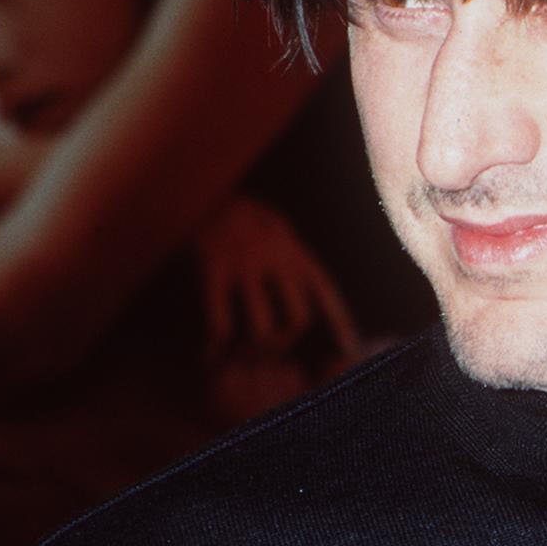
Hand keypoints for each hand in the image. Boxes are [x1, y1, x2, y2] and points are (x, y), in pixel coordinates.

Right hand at [192, 197, 359, 362]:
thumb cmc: (243, 222)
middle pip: (298, 319)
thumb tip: (323, 303)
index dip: (339, 325)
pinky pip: (221, 323)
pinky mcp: (212, 271)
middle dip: (284, 343)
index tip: (346, 350)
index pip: (325, 294)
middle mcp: (276, 259)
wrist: (200, 188)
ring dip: (252, 350)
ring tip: (238, 356)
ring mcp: (244, 265)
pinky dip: (216, 346)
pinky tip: (210, 353)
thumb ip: (300, 266)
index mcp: (295, 252)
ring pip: (264, 329)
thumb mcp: (279, 234)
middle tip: (267, 355)